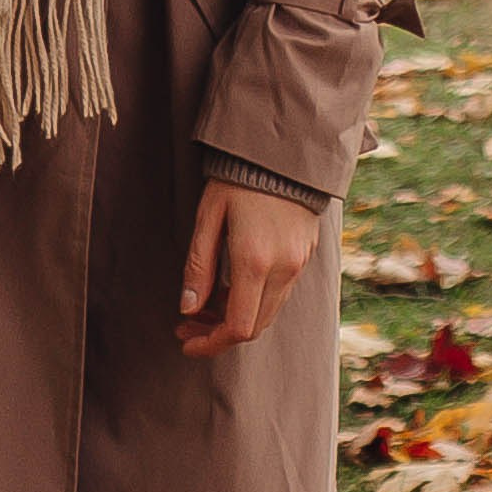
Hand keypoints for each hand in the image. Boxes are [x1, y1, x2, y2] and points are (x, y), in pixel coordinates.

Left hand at [175, 177, 319, 357]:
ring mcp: (298, 264)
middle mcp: (283, 269)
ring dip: (236, 317)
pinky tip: (230, 284)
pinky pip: (279, 292)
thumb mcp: (209, 216)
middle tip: (189, 324)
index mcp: (255, 261)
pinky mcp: (305, 255)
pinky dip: (254, 299)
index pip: (237, 327)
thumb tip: (188, 308)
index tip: (186, 340)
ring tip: (205, 303)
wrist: (283, 148)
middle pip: (253, 326)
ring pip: (267, 312)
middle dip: (218, 333)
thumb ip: (198, 265)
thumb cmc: (238, 177)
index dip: (210, 343)